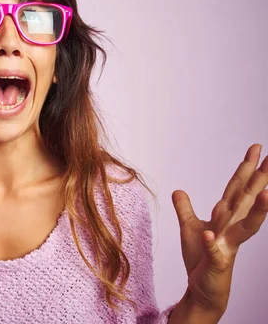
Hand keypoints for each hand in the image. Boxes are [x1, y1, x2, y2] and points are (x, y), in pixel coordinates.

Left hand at [171, 143, 267, 316]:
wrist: (202, 289)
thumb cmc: (200, 259)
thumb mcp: (189, 228)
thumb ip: (185, 208)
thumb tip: (179, 190)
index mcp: (225, 217)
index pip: (236, 188)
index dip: (244, 168)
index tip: (256, 148)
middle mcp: (230, 228)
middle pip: (246, 200)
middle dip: (259, 180)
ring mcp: (226, 245)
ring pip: (244, 226)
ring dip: (256, 210)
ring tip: (266, 193)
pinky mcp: (216, 262)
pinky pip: (214, 252)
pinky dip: (211, 243)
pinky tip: (209, 235)